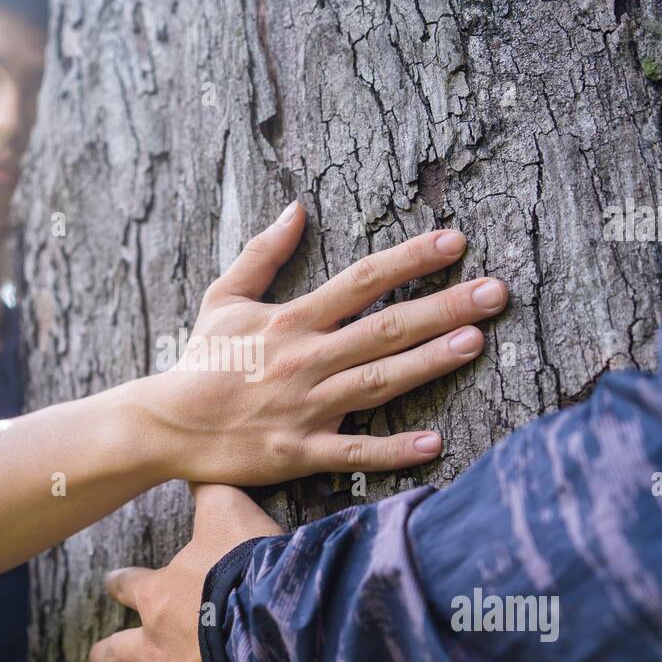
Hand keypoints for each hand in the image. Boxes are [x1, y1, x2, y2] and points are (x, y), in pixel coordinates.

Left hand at [89, 484, 282, 661]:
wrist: (271, 624)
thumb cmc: (248, 567)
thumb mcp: (228, 511)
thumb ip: (212, 487)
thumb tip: (203, 457)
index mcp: (159, 594)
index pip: (128, 586)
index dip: (122, 584)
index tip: (115, 582)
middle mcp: (156, 644)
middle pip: (118, 651)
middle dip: (109, 653)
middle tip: (101, 655)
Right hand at [139, 200, 507, 484]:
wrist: (164, 425)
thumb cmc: (199, 361)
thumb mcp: (222, 298)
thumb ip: (261, 253)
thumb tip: (295, 208)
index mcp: (291, 319)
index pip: (362, 281)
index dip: (410, 259)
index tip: (455, 243)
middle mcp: (305, 359)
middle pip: (384, 328)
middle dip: (443, 307)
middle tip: (496, 291)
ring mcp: (305, 407)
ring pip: (377, 382)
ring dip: (429, 363)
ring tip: (476, 342)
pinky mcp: (299, 451)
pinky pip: (353, 452)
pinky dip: (392, 451)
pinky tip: (435, 443)